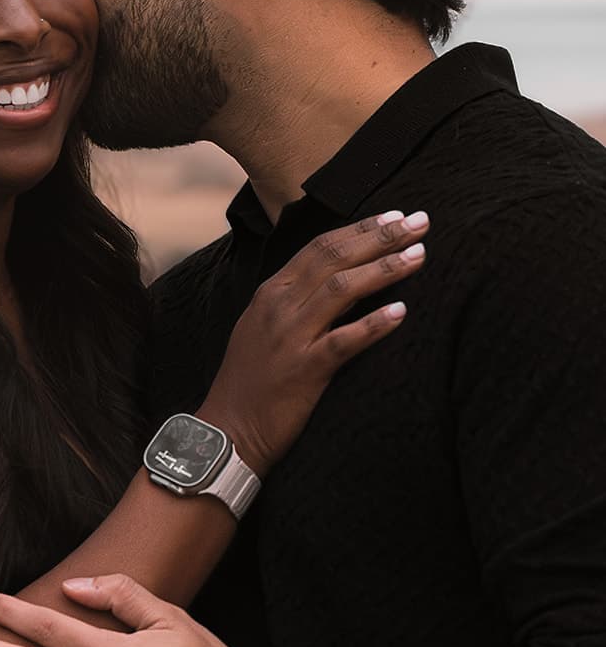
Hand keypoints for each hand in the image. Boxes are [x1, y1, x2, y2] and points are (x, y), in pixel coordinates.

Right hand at [202, 209, 428, 472]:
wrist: (227, 430)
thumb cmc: (251, 381)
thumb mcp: (265, 328)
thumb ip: (296, 301)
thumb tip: (342, 280)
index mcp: (272, 292)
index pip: (320, 247)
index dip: (360, 229)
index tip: (395, 216)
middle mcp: (280, 306)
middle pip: (335, 258)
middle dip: (381, 236)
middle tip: (419, 221)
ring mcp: (290, 337)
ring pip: (342, 289)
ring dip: (384, 269)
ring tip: (419, 255)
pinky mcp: (304, 371)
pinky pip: (344, 342)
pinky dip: (373, 324)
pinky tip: (402, 313)